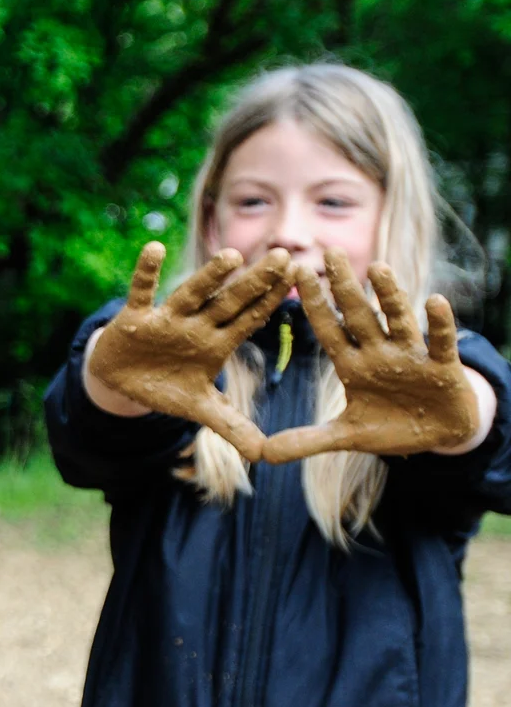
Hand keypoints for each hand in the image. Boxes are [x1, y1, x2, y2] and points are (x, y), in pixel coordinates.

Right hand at [88, 242, 291, 460]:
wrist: (121, 380)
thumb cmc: (166, 386)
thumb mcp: (199, 408)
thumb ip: (230, 426)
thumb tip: (263, 455)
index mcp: (216, 343)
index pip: (250, 320)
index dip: (273, 302)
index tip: (300, 279)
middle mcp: (196, 326)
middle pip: (230, 302)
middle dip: (255, 282)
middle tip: (285, 256)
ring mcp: (166, 319)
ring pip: (191, 295)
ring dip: (209, 277)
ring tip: (232, 257)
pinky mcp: (135, 318)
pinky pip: (141, 291)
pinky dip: (145, 272)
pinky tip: (154, 248)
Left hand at [260, 250, 476, 462]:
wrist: (439, 435)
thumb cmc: (391, 426)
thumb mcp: (347, 436)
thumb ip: (307, 440)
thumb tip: (262, 455)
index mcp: (353, 365)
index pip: (329, 329)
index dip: (314, 305)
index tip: (296, 274)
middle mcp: (380, 353)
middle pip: (360, 315)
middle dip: (345, 287)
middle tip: (330, 251)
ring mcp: (412, 357)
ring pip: (399, 321)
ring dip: (390, 296)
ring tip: (378, 268)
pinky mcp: (443, 368)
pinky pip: (441, 342)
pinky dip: (439, 325)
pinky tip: (435, 301)